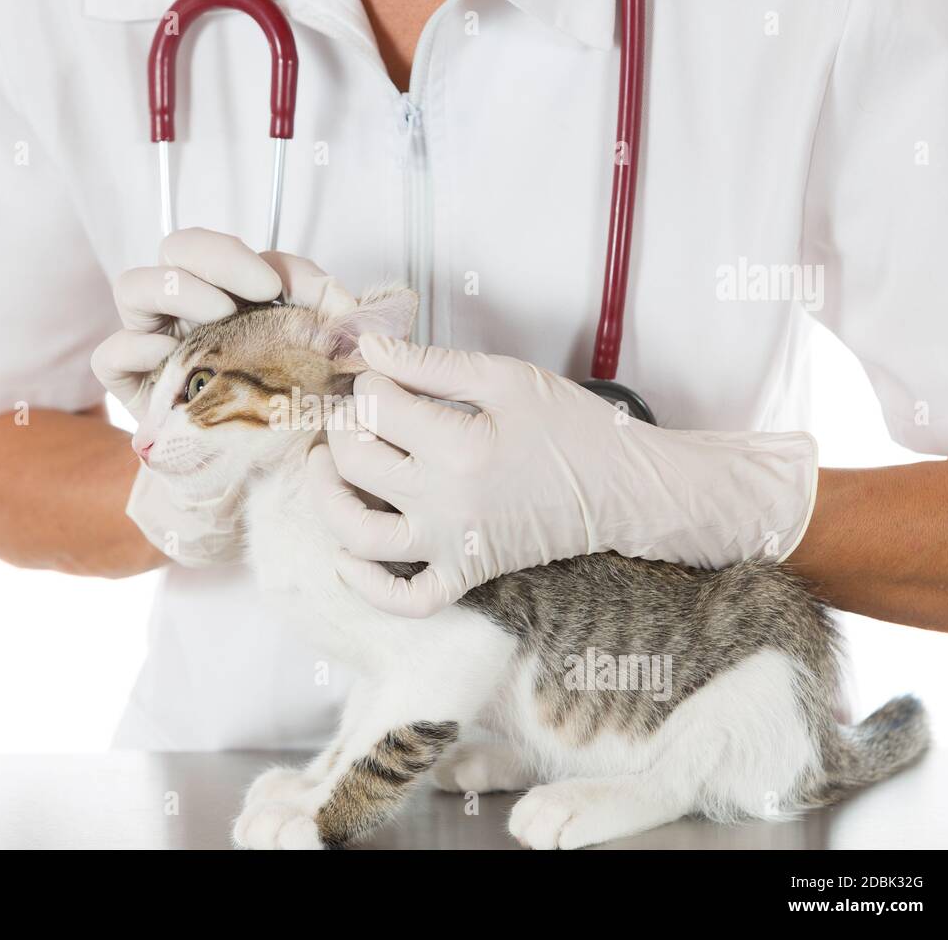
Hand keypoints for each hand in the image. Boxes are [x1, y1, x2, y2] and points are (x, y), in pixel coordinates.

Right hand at [91, 227, 358, 566]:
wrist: (273, 493)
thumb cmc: (302, 424)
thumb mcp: (336, 371)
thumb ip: (344, 329)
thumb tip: (349, 303)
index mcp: (237, 301)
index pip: (235, 255)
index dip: (257, 258)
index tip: (285, 286)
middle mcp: (193, 316)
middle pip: (178, 251)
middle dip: (214, 257)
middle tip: (256, 291)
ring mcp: (159, 349)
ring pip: (135, 288)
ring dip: (176, 290)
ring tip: (217, 319)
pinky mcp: (136, 390)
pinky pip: (112, 354)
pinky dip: (134, 348)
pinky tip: (170, 359)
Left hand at [308, 335, 817, 616]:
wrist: (623, 489)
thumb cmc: (571, 427)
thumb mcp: (504, 377)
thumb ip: (430, 363)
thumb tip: (368, 347)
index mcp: (459, 447)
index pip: (375, 408)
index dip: (368, 381)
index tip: (383, 375)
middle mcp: (446, 502)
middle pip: (355, 462)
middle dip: (342, 425)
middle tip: (354, 410)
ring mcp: (452, 546)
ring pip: (357, 535)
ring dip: (325, 498)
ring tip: (324, 466)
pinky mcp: (464, 574)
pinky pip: (403, 599)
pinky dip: (366, 585)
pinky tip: (347, 555)